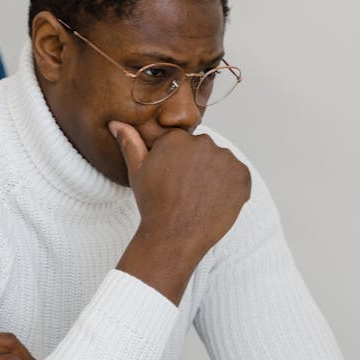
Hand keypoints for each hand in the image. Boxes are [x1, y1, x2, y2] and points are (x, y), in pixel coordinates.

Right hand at [110, 121, 250, 302]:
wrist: (174, 236)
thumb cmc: (153, 204)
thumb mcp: (137, 171)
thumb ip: (130, 142)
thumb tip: (116, 123)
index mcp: (177, 138)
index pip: (184, 145)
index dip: (180, 166)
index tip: (175, 182)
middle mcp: (203, 142)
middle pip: (204, 152)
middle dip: (199, 168)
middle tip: (187, 192)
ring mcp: (225, 159)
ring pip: (222, 164)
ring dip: (216, 177)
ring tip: (201, 199)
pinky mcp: (242, 176)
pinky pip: (240, 178)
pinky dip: (232, 189)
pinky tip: (216, 203)